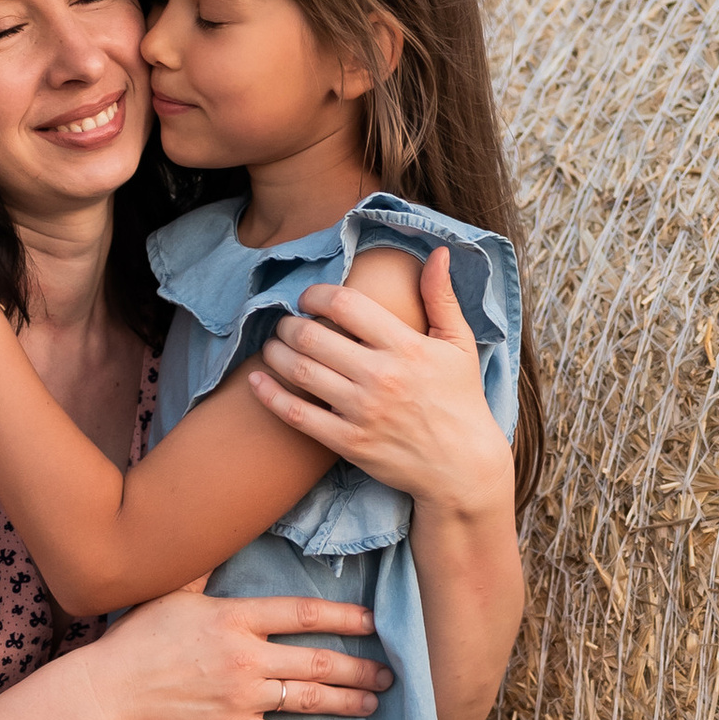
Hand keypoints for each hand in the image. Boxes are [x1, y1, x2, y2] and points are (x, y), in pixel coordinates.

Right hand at [89, 585, 392, 719]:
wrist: (108, 690)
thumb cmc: (137, 638)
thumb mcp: (172, 594)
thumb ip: (205, 573)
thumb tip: (218, 541)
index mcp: (236, 618)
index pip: (304, 613)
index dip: (344, 616)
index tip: (372, 622)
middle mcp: (246, 656)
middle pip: (318, 660)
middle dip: (359, 667)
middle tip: (389, 673)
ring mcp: (241, 696)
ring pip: (308, 698)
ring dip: (347, 701)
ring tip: (373, 702)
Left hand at [245, 247, 512, 522]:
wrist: (462, 467)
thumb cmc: (461, 400)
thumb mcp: (460, 344)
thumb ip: (441, 297)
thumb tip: (438, 252)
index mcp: (406, 346)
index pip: (346, 305)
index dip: (318, 294)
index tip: (310, 297)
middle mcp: (381, 376)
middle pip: (313, 336)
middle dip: (290, 323)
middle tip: (286, 322)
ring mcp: (362, 411)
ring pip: (300, 372)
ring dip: (275, 352)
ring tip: (272, 345)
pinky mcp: (349, 443)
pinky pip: (297, 415)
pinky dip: (270, 395)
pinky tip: (256, 381)